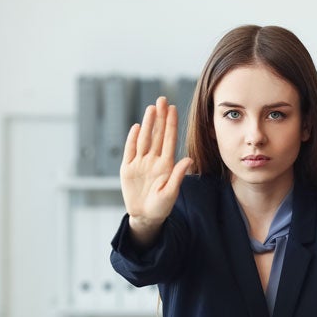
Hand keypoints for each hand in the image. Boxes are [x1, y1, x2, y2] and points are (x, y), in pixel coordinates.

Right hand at [120, 96, 192, 247]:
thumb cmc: (161, 207)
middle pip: (157, 135)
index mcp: (166, 165)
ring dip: (148, 123)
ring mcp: (140, 163)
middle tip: (162, 100)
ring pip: (144, 139)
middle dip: (160, 117)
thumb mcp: (171, 192)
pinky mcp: (127, 169)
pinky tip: (137, 127)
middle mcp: (154, 160)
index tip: (173, 109)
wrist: (145, 217)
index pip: (169, 140)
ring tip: (151, 108)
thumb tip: (188, 160)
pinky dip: (132, 139)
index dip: (171, 124)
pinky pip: (130, 151)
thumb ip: (178, 175)